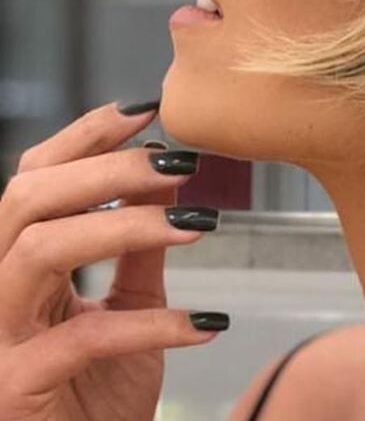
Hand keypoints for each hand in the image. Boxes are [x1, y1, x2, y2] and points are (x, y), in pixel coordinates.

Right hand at [0, 100, 226, 420]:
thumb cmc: (100, 396)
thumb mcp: (131, 307)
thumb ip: (140, 249)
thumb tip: (168, 179)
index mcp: (19, 266)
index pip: (31, 179)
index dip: (84, 137)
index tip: (148, 112)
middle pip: (25, 200)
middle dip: (107, 168)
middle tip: (182, 164)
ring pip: (37, 251)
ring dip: (124, 226)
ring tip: (198, 226)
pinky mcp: (15, 389)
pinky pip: (83, 338)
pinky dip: (152, 323)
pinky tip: (206, 323)